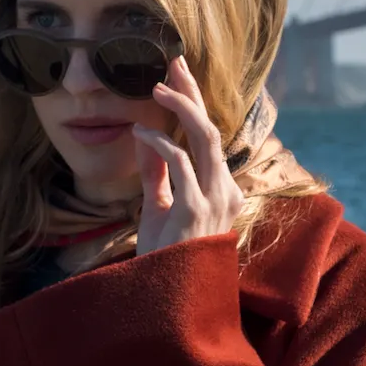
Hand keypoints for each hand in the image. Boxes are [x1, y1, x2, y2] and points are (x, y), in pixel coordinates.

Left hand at [132, 55, 245, 255]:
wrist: (167, 303)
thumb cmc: (165, 259)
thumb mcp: (159, 208)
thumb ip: (157, 175)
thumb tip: (147, 138)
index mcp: (221, 190)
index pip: (209, 138)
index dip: (196, 103)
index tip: (177, 75)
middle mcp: (225, 191)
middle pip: (211, 129)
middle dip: (192, 92)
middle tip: (172, 63)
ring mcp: (215, 200)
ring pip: (206, 138)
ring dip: (181, 108)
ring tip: (156, 88)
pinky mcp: (197, 210)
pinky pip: (180, 164)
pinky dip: (160, 143)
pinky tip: (140, 134)